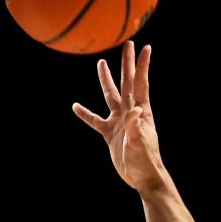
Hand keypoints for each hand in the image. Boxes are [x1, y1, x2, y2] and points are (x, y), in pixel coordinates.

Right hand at [72, 41, 164, 192]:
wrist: (141, 177)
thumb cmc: (144, 161)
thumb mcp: (139, 143)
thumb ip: (135, 127)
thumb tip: (135, 111)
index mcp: (140, 111)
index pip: (140, 83)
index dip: (142, 66)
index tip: (144, 47)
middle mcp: (130, 112)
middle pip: (126, 82)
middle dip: (126, 64)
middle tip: (127, 44)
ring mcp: (119, 122)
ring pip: (110, 96)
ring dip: (105, 80)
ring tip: (101, 63)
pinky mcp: (110, 133)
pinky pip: (95, 121)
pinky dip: (85, 114)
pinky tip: (76, 106)